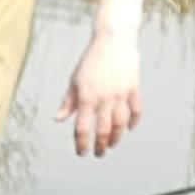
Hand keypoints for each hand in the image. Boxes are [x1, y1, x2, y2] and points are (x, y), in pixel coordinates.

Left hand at [56, 31, 143, 156]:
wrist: (112, 40)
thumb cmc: (90, 61)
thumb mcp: (74, 81)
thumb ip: (68, 102)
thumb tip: (58, 120)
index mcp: (86, 97)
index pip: (82, 128)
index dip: (82, 143)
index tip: (82, 153)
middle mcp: (104, 98)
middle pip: (103, 129)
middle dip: (100, 145)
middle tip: (99, 154)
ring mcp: (121, 93)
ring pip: (120, 123)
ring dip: (116, 137)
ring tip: (112, 145)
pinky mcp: (134, 87)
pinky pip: (136, 108)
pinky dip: (134, 120)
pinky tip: (129, 128)